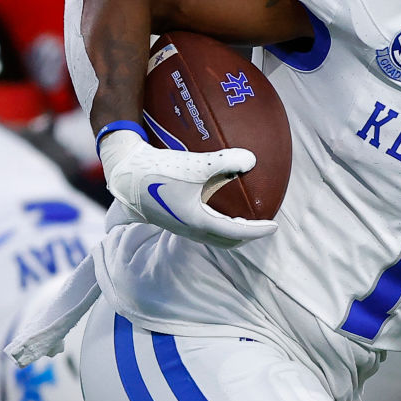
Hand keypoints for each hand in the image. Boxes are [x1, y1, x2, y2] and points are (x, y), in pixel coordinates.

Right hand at [98, 130, 278, 247]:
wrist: (126, 171)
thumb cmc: (160, 170)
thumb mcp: (196, 165)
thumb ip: (226, 162)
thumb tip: (253, 160)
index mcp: (197, 222)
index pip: (235, 233)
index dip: (257, 231)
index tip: (274, 227)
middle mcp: (188, 228)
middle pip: (224, 241)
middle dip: (245, 237)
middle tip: (261, 226)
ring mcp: (177, 224)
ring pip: (211, 234)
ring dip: (228, 230)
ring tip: (242, 217)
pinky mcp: (169, 216)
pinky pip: (199, 224)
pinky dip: (215, 220)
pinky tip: (215, 200)